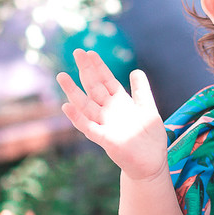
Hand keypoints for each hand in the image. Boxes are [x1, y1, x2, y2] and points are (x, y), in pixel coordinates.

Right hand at [57, 49, 167, 180]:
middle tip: (76, 52)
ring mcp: (105, 125)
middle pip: (94, 88)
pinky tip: (67, 106)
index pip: (106, 81)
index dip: (99, 67)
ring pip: (86, 105)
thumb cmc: (149, 137)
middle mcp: (109, 112)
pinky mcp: (105, 140)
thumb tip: (136, 70)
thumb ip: (141, 91)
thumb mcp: (148, 109)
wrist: (151, 163)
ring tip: (62, 76)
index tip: (90, 52)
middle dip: (86, 71)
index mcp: (120, 103)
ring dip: (74, 91)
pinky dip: (77, 117)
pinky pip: (88, 127)